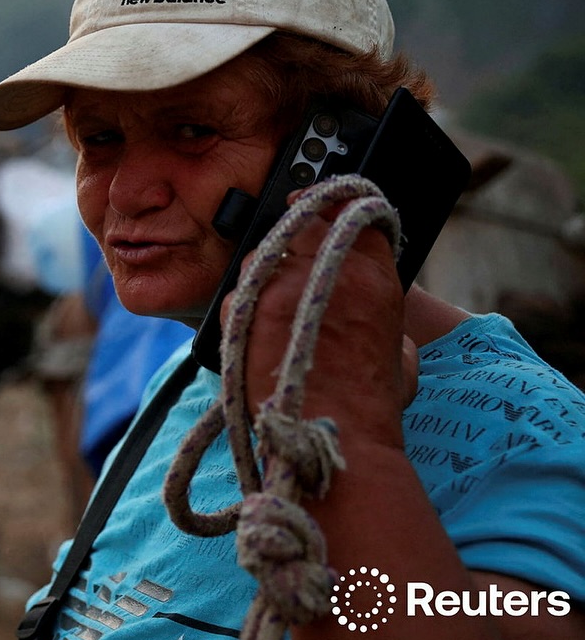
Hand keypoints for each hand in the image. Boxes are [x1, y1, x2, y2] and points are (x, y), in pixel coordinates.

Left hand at [229, 198, 414, 448]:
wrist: (332, 435)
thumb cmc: (370, 401)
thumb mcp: (398, 347)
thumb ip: (380, 311)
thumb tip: (361, 305)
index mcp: (372, 271)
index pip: (353, 208)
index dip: (338, 205)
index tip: (325, 204)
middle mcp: (323, 265)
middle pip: (302, 220)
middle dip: (297, 230)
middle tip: (292, 244)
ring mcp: (279, 282)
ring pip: (264, 252)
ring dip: (269, 271)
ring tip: (278, 307)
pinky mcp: (243, 304)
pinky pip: (240, 288)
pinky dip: (247, 304)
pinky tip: (258, 331)